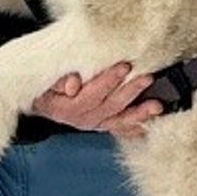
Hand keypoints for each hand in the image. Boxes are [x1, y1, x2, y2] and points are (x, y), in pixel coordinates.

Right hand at [28, 63, 162, 139]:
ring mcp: (94, 124)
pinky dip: (136, 127)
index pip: (90, 96)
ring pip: (119, 120)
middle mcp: (82, 119)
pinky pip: (121, 129)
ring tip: (156, 106)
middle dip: (130, 92)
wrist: (39, 101)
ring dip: (139, 113)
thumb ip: (59, 81)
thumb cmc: (45, 87)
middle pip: (109, 106)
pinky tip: (150, 125)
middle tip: (146, 78)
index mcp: (67, 108)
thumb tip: (74, 85)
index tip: (123, 67)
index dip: (107, 82)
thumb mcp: (46, 81)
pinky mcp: (102, 125)